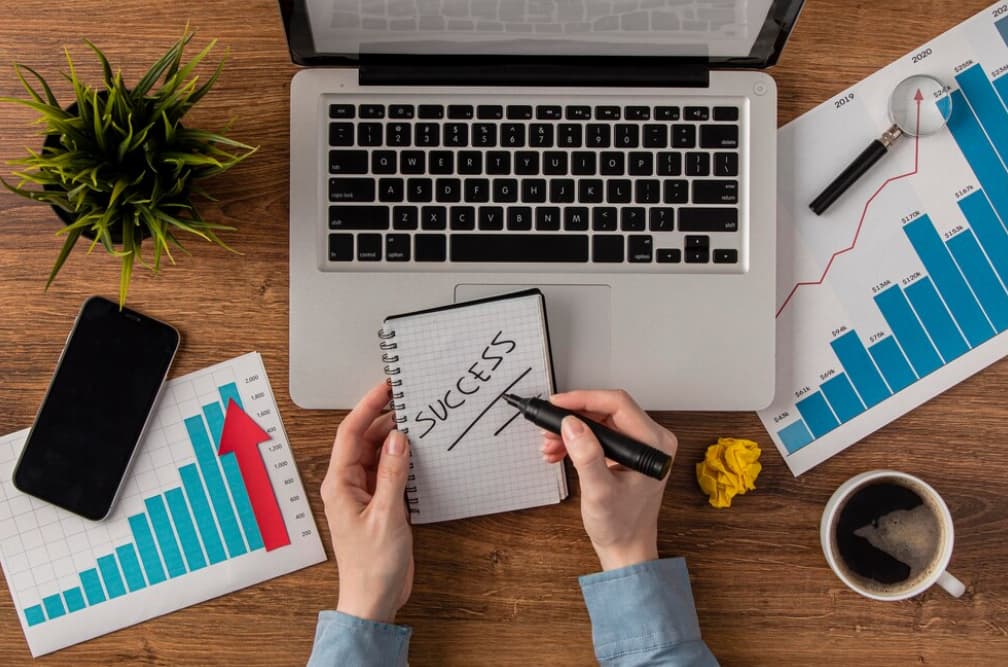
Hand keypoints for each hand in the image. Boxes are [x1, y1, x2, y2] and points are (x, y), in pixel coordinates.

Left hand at [321, 381, 413, 622]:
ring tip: (416, 422)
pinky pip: (387, 471)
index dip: (368, 406)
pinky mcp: (378, 503)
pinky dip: (401, 459)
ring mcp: (363, 493)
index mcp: (340, 484)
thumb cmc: (371, 566)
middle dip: (384, 419)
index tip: (385, 387)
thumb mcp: (386, 515)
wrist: (373, 598)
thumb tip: (397, 438)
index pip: (350, 433)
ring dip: (394, 439)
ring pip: (377, 453)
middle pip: (364, 439)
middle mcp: (348, 484)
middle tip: (408, 401)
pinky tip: (416, 453)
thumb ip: (392, 474)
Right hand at [541, 390, 676, 570]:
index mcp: (654, 444)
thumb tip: (571, 425)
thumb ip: (586, 457)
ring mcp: (638, 445)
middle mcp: (651, 440)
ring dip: (571, 430)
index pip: (617, 404)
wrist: (626, 548)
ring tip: (549, 445)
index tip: (557, 405)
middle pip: (606, 410)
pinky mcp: (626, 452)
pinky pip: (598, 434)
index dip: (584, 399)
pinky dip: (576, 440)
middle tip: (548, 428)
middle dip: (573, 418)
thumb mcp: (599, 492)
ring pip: (599, 422)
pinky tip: (558, 451)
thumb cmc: (621, 526)